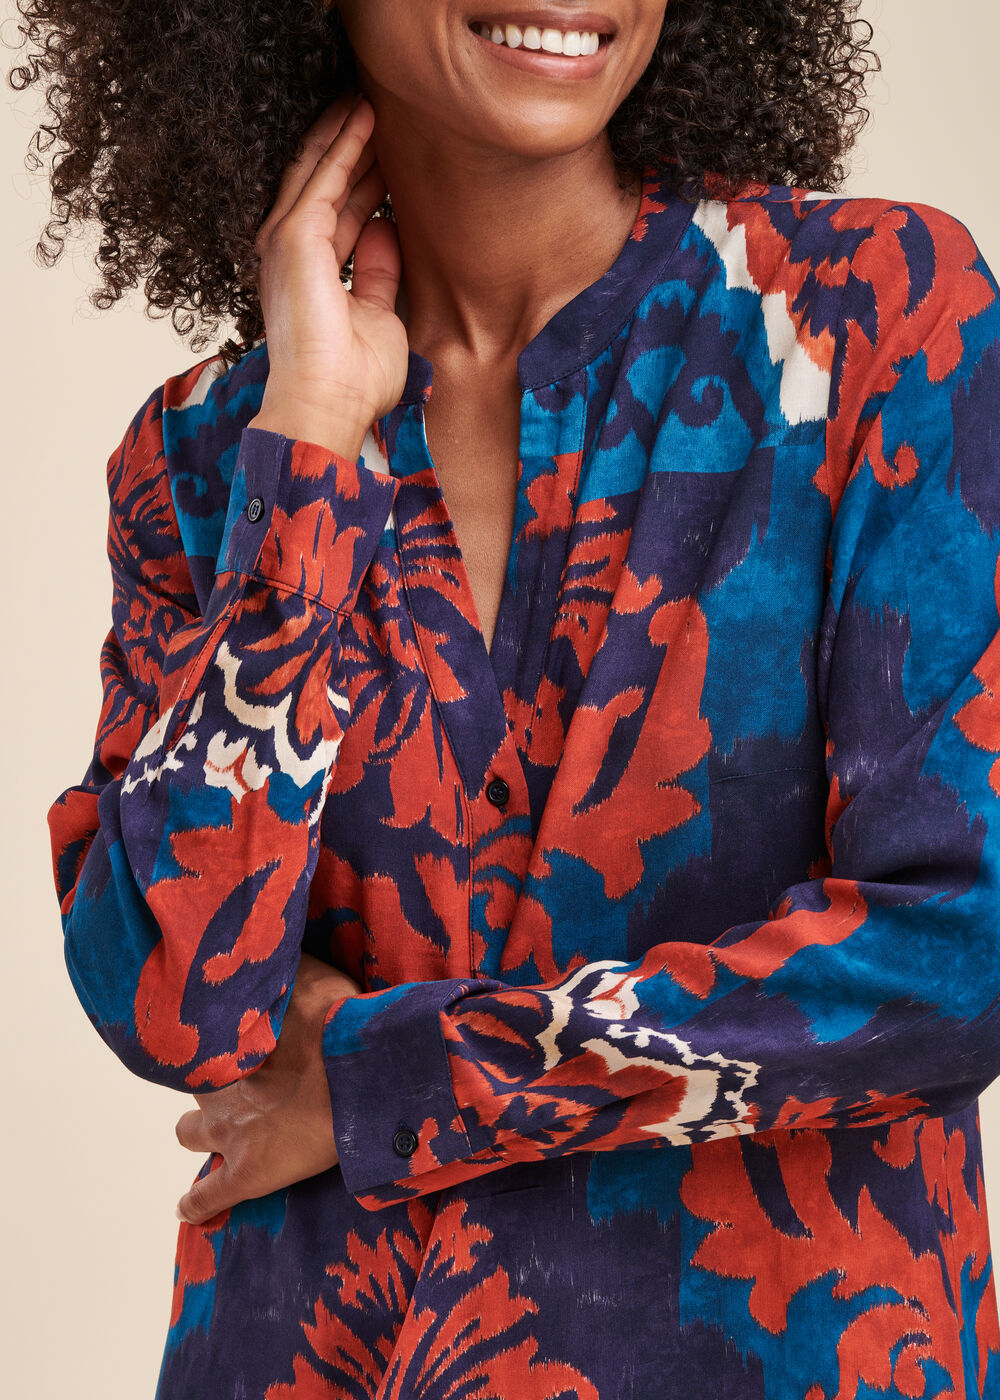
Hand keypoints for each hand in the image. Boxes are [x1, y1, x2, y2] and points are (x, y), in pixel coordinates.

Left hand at [173, 953, 361, 1224]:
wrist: (356, 1075)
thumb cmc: (338, 1020)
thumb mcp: (314, 977)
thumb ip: (292, 965)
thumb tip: (277, 935)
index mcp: (234, 1040)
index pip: (209, 1034)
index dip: (223, 1033)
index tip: (238, 1028)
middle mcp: (221, 1082)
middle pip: (193, 1076)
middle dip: (209, 1078)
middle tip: (239, 1076)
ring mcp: (228, 1132)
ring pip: (189, 1133)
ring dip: (200, 1132)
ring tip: (220, 1135)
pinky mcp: (245, 1173)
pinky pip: (206, 1196)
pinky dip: (197, 1202)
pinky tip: (191, 1205)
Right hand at [248, 93, 408, 459]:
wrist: (329, 404)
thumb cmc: (353, 380)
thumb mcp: (379, 317)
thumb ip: (379, 273)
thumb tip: (386, 230)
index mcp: (311, 275)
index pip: (339, 212)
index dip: (363, 179)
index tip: (390, 152)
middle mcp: (291, 254)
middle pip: (324, 185)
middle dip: (349, 146)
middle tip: (376, 107)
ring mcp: (286, 243)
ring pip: (318, 171)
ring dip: (344, 133)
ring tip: (368, 97)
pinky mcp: (294, 238)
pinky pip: (323, 179)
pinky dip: (343, 146)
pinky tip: (363, 117)